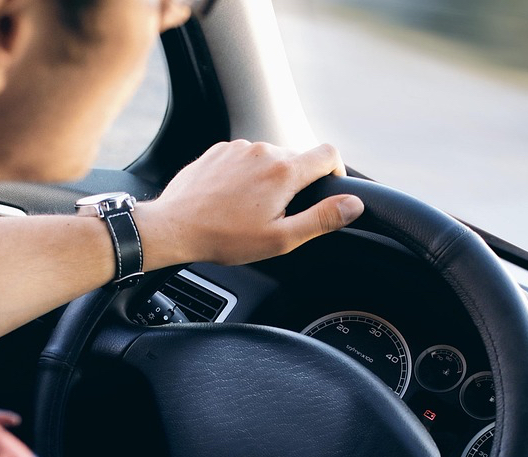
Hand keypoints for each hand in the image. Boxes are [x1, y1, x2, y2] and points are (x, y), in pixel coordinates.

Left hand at [133, 140, 364, 268]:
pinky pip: (244, 158)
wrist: (173, 227)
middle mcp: (264, 150)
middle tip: (279, 214)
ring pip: (270, 158)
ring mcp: (239, 147)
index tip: (328, 190)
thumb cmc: (225, 237)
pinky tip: (232, 199)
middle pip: (298, 158)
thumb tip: (353, 205)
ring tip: (250, 209)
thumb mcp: (281, 238)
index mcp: (284, 171)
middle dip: (297, 183)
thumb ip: (322, 219)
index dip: (336, 172)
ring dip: (269, 179)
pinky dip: (246, 175)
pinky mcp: (219, 150)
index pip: (329, 154)